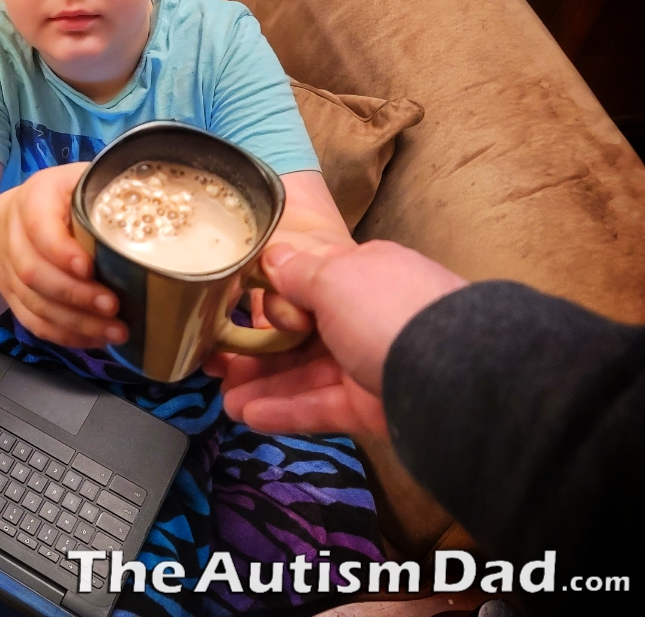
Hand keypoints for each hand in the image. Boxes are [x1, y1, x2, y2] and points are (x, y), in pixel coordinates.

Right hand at [0, 163, 126, 348]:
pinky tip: (95, 339)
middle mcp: (15, 233)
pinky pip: (33, 322)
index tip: (90, 268)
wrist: (21, 217)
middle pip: (33, 272)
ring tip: (115, 331)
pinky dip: (64, 335)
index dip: (60, 251)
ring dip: (75, 322)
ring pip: (34, 302)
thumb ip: (113, 191)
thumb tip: (165, 205)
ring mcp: (10, 268)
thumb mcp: (86, 181)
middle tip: (112, 306)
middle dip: (75, 295)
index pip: (39, 227)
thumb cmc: (67, 197)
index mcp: (35, 198)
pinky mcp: (14, 295)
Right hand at [206, 239, 467, 436]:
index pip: (307, 283)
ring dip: (263, 385)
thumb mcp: (335, 276)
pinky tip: (249, 416)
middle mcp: (365, 316)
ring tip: (223, 399)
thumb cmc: (389, 311)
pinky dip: (286, 412)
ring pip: (306, 374)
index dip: (268, 298)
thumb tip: (271, 256)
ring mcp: (369, 363)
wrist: (457, 376)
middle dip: (256, 350)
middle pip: (300, 334)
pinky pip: (320, 407)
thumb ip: (296, 272)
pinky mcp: (372, 407)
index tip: (230, 310)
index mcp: (362, 274)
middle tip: (215, 363)